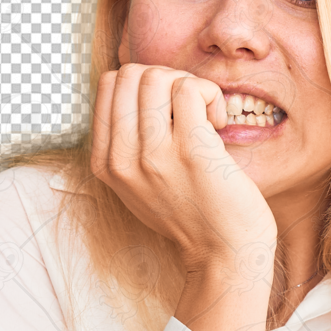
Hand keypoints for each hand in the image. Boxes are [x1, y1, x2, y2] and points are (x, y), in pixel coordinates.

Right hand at [90, 63, 277, 277]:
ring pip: (157, 77)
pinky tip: (219, 121)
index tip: (168, 111)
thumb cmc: (191, 216)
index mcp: (106, 163)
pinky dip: (210, 94)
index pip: (109, 86)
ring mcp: (154, 156)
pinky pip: (190, 89)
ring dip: (189, 84)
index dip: (144, 83)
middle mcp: (123, 159)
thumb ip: (128, 143)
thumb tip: (136, 89)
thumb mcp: (140, 185)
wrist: (223, 255)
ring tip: (205, 115)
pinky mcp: (191, 152)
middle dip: (165, 78)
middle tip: (190, 107)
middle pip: (131, 74)